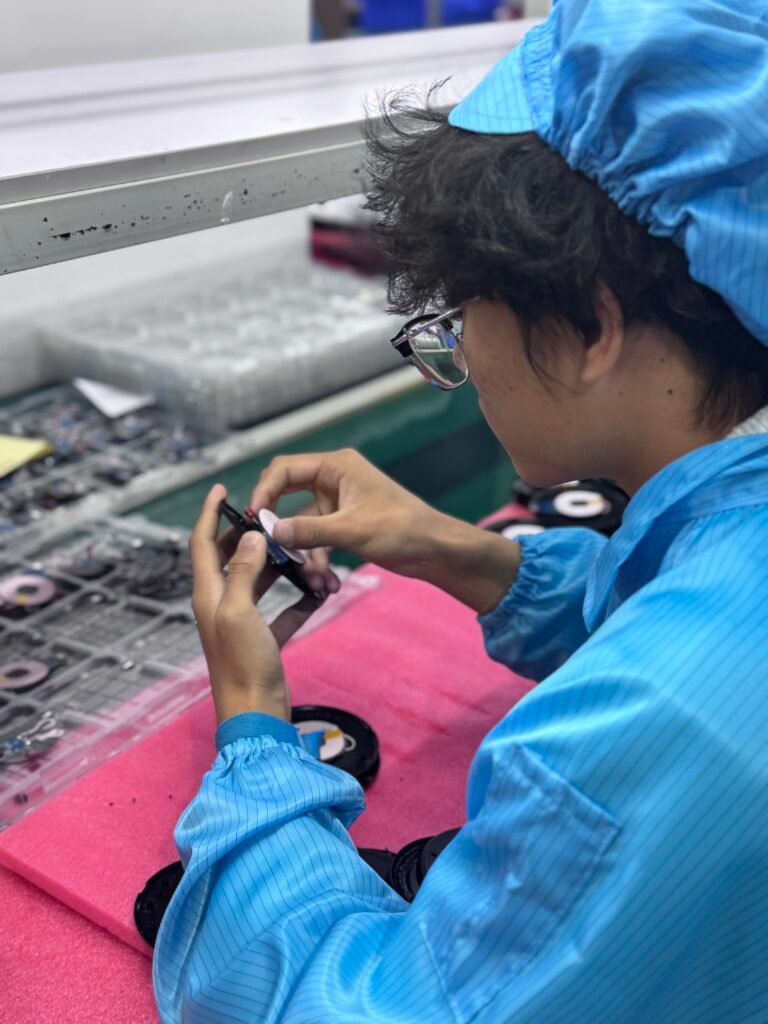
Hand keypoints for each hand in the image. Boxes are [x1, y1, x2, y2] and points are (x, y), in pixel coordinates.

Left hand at [189, 483, 318, 723]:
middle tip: (272, 518)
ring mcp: (241, 624)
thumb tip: (250, 536)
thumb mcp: (240, 612)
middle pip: (229, 559)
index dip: (209, 514)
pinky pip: (281, 611)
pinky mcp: (262, 640)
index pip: (202, 543)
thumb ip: (244, 572)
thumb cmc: (243, 664)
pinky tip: (318, 592)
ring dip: (279, 567)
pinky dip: (298, 600)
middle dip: (249, 537)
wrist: (255, 714)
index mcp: (208, 594)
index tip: (221, 489)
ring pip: (258, 583)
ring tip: (301, 552)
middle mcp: (220, 605)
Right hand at [250, 449, 521, 613]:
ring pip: (302, 525)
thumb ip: (309, 531)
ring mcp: (338, 503)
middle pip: (287, 496)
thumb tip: (270, 531)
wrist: (435, 550)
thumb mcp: (351, 530)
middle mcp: (333, 480)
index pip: (285, 469)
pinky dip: (318, 560)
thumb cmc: (401, 529)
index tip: (254, 518)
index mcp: (336, 467)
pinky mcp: (343, 525)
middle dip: (279, 524)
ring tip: (309, 577)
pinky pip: (318, 540)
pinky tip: (324, 583)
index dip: (264, 490)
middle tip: (265, 546)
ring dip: (302, 552)